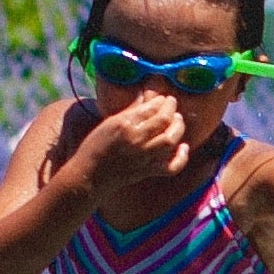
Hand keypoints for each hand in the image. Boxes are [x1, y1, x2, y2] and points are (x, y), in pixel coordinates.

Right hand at [71, 89, 193, 188]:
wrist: (90, 174)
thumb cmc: (95, 146)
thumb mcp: (109, 123)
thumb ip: (130, 111)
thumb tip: (144, 98)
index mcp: (125, 124)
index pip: (150, 108)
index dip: (160, 101)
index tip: (162, 98)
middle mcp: (137, 139)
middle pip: (164, 120)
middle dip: (171, 108)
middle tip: (172, 103)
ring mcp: (145, 156)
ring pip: (171, 139)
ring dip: (178, 127)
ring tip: (178, 120)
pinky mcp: (149, 171)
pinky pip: (172, 166)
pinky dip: (181, 158)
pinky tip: (183, 147)